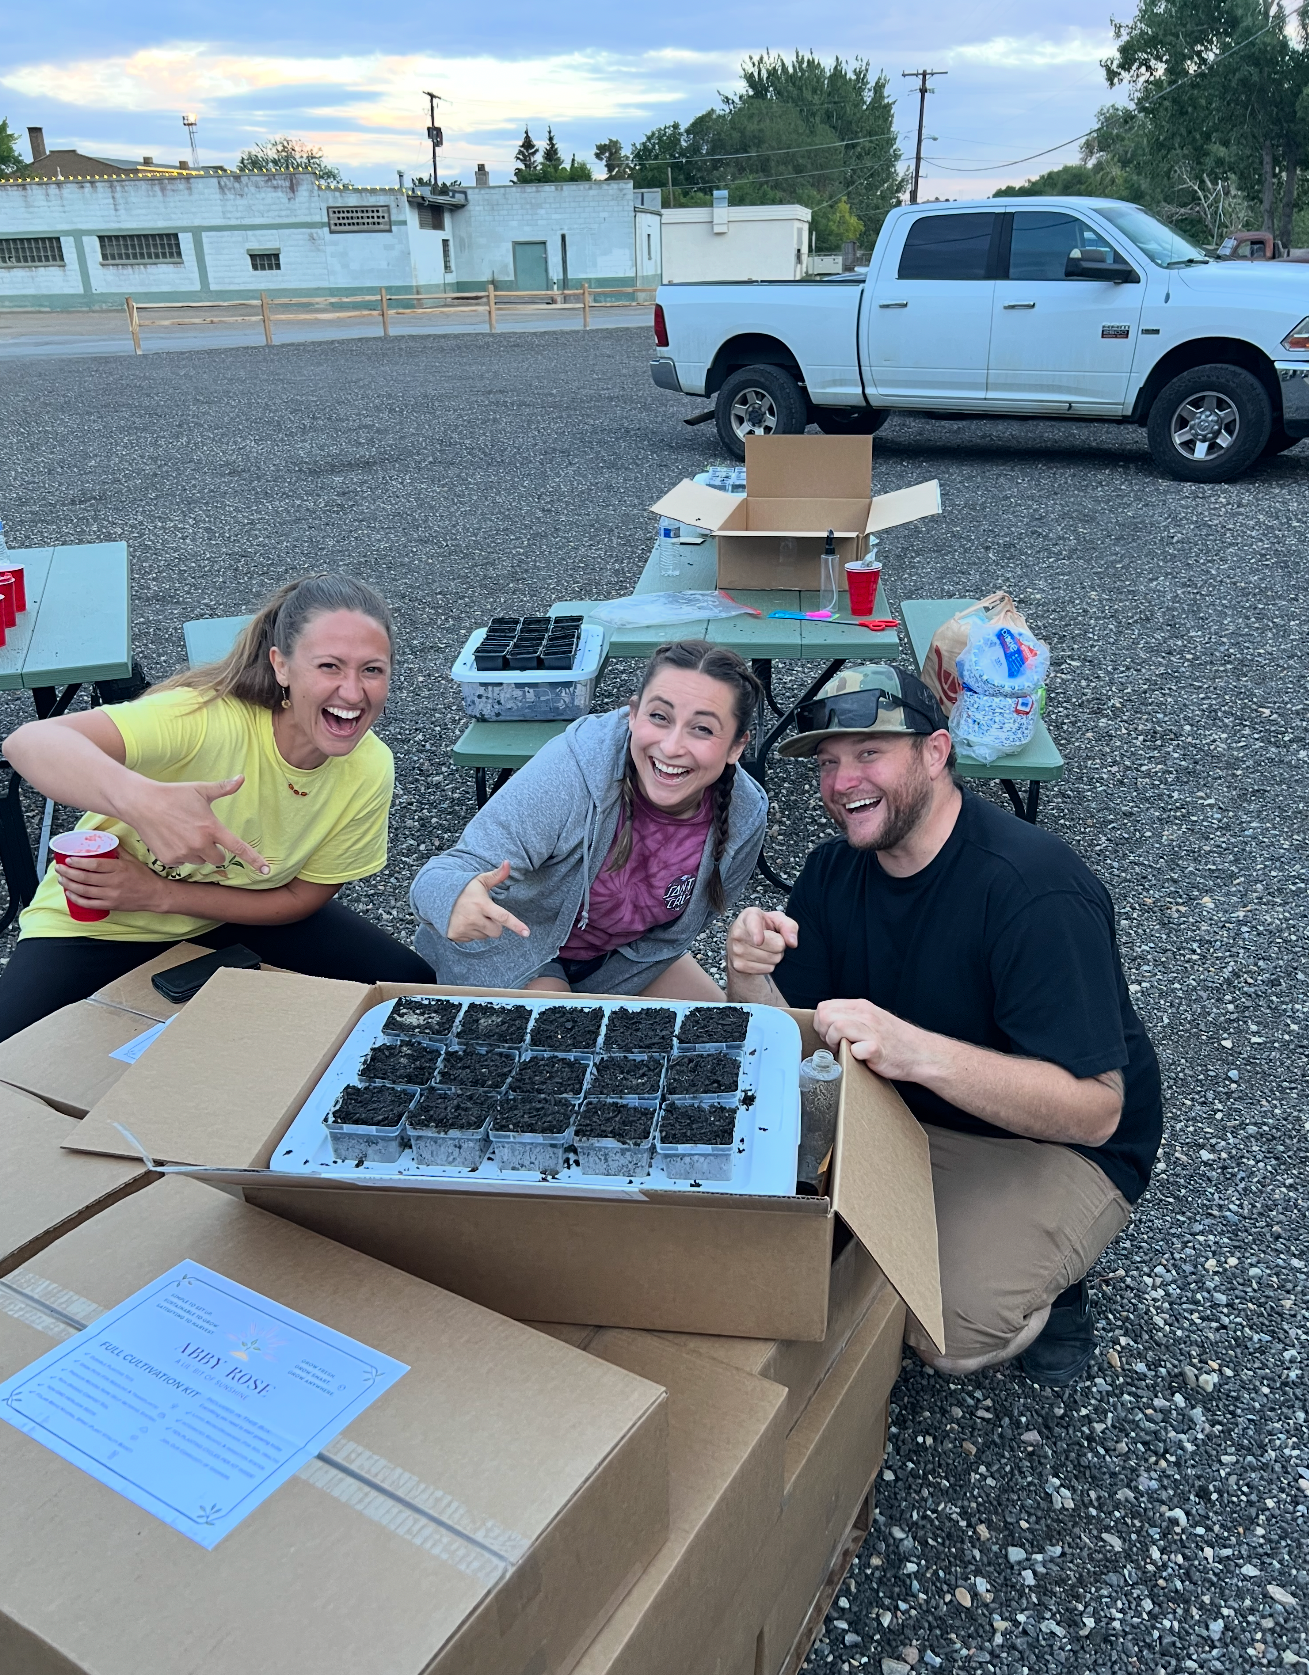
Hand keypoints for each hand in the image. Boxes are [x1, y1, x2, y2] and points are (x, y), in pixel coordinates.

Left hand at [55, 850, 171, 915]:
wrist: (154, 895)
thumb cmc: (143, 876)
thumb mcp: (132, 860)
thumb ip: (118, 850)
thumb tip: (106, 839)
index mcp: (119, 868)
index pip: (94, 865)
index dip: (78, 862)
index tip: (68, 859)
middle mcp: (114, 882)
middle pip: (85, 878)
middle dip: (68, 873)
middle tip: (59, 868)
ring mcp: (111, 895)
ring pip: (84, 891)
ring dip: (69, 885)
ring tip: (61, 879)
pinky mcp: (111, 905)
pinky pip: (90, 903)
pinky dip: (77, 899)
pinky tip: (70, 893)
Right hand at [118, 776, 269, 873]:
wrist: (140, 803)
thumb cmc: (173, 794)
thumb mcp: (200, 790)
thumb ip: (223, 788)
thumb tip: (241, 778)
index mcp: (211, 828)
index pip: (238, 848)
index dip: (254, 859)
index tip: (266, 870)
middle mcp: (200, 844)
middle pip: (218, 859)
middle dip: (215, 850)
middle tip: (201, 834)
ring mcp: (184, 853)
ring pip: (200, 861)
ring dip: (197, 852)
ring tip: (182, 833)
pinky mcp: (169, 860)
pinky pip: (182, 863)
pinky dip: (180, 854)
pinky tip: (170, 839)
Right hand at [446, 861, 530, 942]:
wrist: (438, 896)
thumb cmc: (463, 888)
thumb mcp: (480, 880)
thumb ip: (496, 875)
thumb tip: (508, 863)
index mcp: (482, 904)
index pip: (503, 917)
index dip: (516, 925)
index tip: (526, 933)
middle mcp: (473, 918)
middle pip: (497, 931)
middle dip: (495, 925)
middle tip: (485, 913)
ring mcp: (464, 928)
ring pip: (485, 936)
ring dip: (483, 929)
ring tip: (472, 916)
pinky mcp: (456, 936)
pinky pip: (473, 939)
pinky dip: (472, 932)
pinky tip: (465, 921)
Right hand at [726, 907, 797, 976]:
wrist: (742, 940)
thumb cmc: (762, 927)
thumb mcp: (777, 920)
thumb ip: (789, 926)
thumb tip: (792, 943)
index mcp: (749, 916)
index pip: (753, 925)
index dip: (757, 933)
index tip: (758, 941)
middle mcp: (738, 933)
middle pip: (776, 945)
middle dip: (780, 944)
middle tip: (772, 939)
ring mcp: (736, 951)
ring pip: (773, 959)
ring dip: (775, 955)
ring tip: (766, 948)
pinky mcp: (739, 966)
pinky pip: (767, 969)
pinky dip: (769, 965)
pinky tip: (760, 957)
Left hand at [813, 997, 928, 1081]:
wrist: (920, 1052)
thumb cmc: (894, 1040)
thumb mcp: (870, 1020)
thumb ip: (850, 1018)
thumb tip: (824, 1025)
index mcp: (861, 1007)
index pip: (824, 1007)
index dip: (820, 1024)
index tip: (828, 1035)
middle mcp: (866, 1015)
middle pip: (826, 1016)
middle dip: (824, 1033)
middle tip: (834, 1044)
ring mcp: (872, 1031)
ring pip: (837, 1028)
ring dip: (834, 1043)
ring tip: (844, 1050)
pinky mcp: (877, 1049)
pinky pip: (855, 1050)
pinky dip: (853, 1056)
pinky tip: (860, 1058)